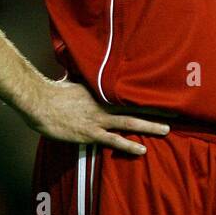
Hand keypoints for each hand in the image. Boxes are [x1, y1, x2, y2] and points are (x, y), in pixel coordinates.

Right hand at [22, 78, 169, 154]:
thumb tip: (84, 64)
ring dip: (149, 126)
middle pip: (135, 105)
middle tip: (176, 110)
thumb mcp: (72, 79)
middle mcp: (104, 104)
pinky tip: (142, 150)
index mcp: (101, 91)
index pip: (128, 92)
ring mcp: (99, 119)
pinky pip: (113, 140)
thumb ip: (84, 76)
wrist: (39, 102)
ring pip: (129, 122)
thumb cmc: (53, 91)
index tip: (163, 92)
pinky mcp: (91, 134)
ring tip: (167, 130)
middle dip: (156, 108)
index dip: (145, 93)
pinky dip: (128, 145)